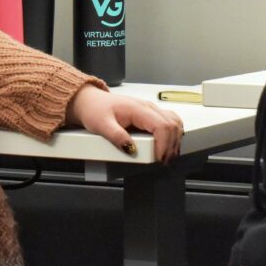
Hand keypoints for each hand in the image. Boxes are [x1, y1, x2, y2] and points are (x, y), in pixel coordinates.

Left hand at [65, 84, 183, 162]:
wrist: (90, 101)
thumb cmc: (95, 110)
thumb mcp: (101, 125)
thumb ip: (116, 137)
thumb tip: (131, 149)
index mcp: (138, 109)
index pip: (162, 126)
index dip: (164, 145)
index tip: (159, 160)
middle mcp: (148, 108)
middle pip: (172, 125)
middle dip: (171, 146)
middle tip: (163, 163)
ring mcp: (151, 110)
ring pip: (174, 123)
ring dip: (175, 141)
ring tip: (166, 157)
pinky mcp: (151, 115)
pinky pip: (170, 122)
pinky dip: (173, 135)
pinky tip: (169, 145)